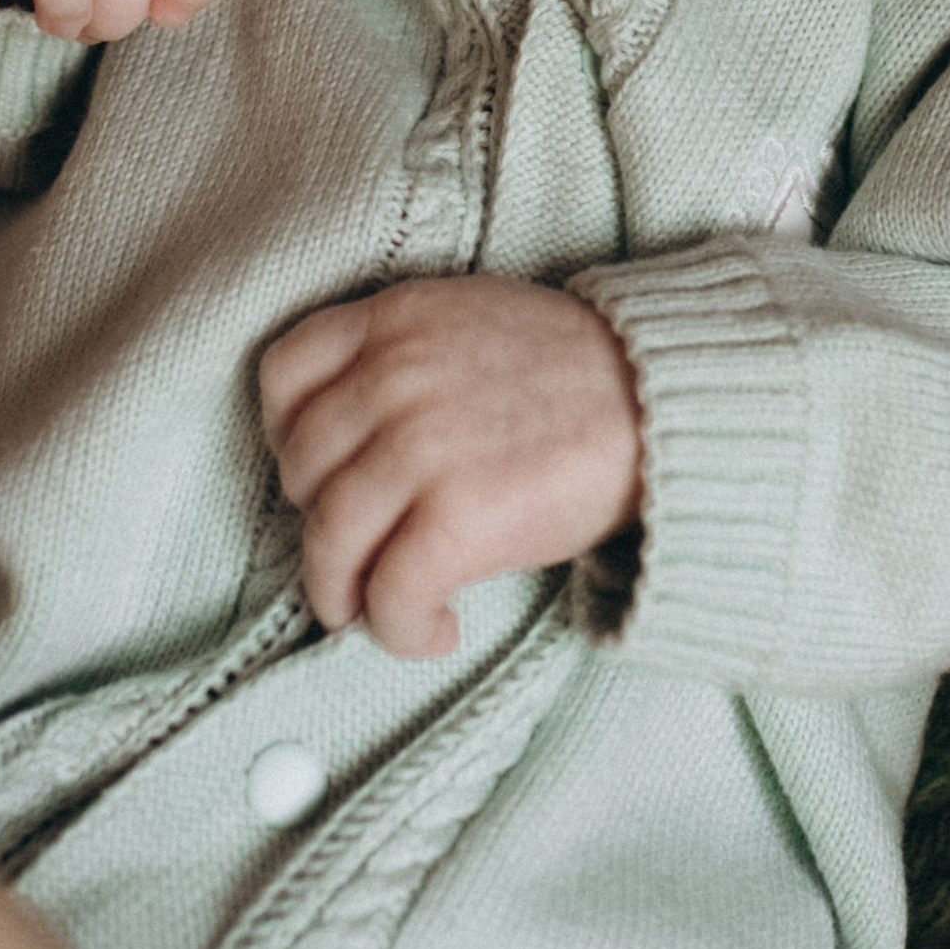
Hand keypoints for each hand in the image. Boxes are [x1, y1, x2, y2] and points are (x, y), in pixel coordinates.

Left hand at [260, 278, 642, 657]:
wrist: (666, 403)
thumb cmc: (576, 375)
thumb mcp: (471, 323)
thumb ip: (404, 359)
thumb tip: (348, 448)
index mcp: (395, 319)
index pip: (283, 374)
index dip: (287, 438)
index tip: (320, 474)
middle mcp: (395, 376)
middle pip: (300, 471)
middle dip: (322, 525)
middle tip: (359, 555)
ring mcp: (422, 446)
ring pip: (330, 542)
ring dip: (346, 595)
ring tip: (381, 611)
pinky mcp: (459, 516)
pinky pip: (389, 594)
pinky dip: (401, 630)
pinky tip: (436, 630)